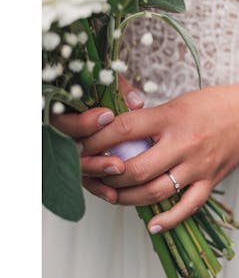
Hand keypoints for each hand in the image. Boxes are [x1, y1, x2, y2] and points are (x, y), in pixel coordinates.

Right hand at [50, 75, 144, 202]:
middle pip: (72, 149)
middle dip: (94, 154)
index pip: (67, 121)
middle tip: (116, 157)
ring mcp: (74, 152)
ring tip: (120, 170)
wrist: (107, 103)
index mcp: (64, 112)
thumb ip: (120, 90)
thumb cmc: (106, 89)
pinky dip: (100, 188)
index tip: (108, 116)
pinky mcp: (85, 166)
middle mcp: (65, 135)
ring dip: (98, 171)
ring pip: (79, 167)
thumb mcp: (110, 83)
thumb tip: (135, 103)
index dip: (86, 121)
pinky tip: (114, 194)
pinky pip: (88, 181)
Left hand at [79, 84, 238, 231]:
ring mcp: (197, 166)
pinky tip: (152, 225)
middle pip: (136, 168)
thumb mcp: (175, 103)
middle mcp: (183, 144)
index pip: (125, 129)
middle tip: (93, 176)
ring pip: (155, 192)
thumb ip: (148, 120)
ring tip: (112, 196)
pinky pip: (187, 207)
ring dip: (128, 198)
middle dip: (108, 176)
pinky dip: (168, 219)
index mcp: (171, 118)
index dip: (98, 141)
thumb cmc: (212, 105)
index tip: (83, 147)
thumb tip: (114, 134)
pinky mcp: (210, 181)